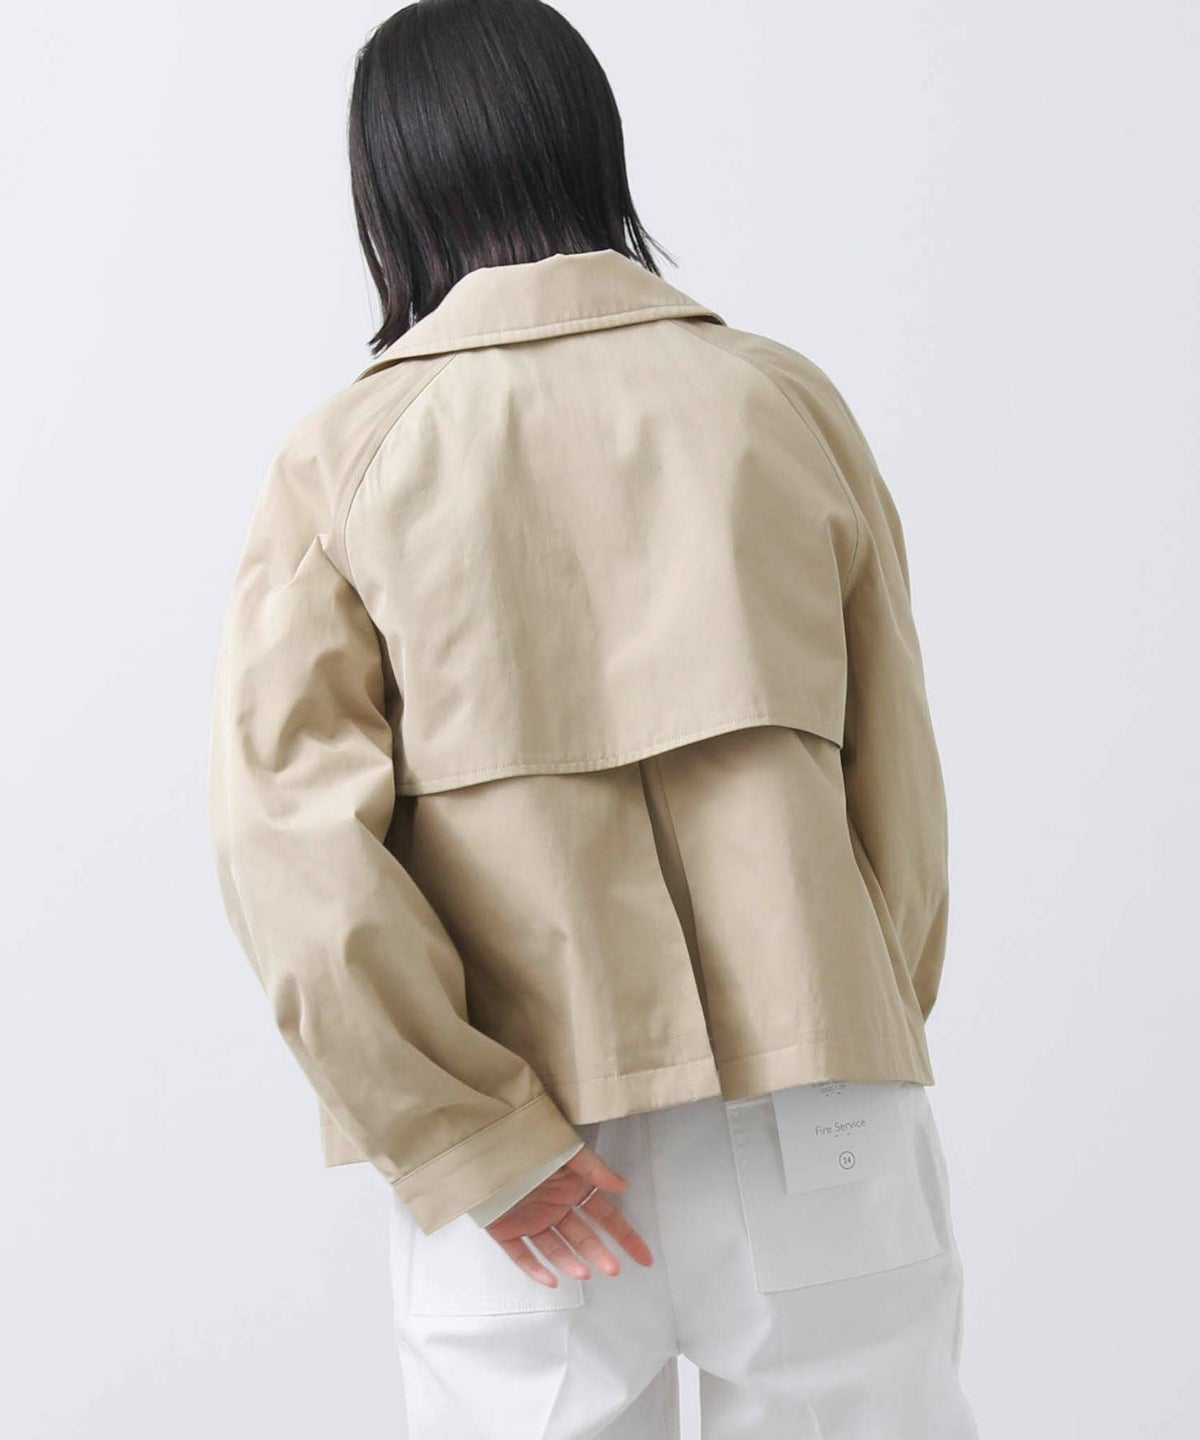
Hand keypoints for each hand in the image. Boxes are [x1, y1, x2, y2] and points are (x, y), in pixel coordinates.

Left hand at [483, 1143, 654, 1287]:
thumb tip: (624, 1186)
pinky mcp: (505, 1230)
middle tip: (612, 1269)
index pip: (606, 1218)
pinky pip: (521, 1254)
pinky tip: (550, 1280)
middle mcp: (556, 1208)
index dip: (626, 1237)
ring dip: (569, 1262)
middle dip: (599, 1253)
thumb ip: (595, 1169)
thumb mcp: (568, 1151)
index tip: (644, 1258)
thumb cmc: (531, 1143)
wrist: (486, 1141)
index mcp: (573, 1190)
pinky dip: (534, 1268)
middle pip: (582, 1237)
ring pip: (555, 1248)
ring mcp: (531, 1221)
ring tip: (583, 1273)